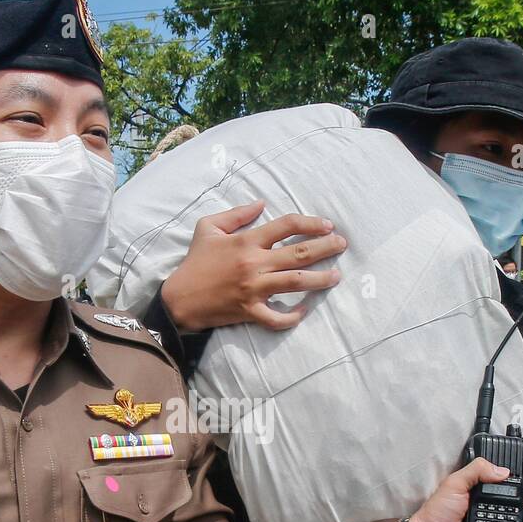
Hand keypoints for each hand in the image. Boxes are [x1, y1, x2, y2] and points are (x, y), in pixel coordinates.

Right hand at [160, 199, 345, 331]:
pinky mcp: (250, 311)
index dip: (310, 223)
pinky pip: (277, 318)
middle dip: (325, 247)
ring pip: (295, 282)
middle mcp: (254, 264)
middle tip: (342, 245)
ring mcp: (254, 289)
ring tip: (336, 276)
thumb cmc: (195, 261)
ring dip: (320, 279)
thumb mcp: (208, 227)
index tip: (326, 225)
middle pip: (298, 253)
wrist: (180, 298)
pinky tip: (304, 311)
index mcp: (246, 241)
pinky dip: (292, 317)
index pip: (287, 225)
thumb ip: (236, 214)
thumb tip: (261, 203)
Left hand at [409, 458, 522, 521]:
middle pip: (504, 490)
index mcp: (471, 484)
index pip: (493, 473)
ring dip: (518, 504)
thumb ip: (476, 471)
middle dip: (519, 487)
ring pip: (507, 508)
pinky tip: (519, 518)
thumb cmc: (437, 511)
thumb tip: (503, 470)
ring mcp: (484, 515)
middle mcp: (479, 498)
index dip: (509, 469)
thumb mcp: (455, 484)